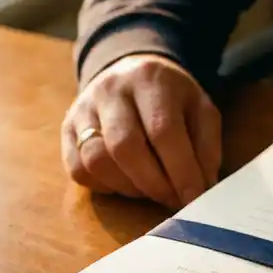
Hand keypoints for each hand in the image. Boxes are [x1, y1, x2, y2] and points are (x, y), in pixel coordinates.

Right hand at [61, 54, 222, 209]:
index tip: (193, 197)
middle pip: (125, 147)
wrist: (127, 72)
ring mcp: (83, 110)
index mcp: (150, 79)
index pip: (163, 130)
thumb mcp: (199, 109)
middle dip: (152, 183)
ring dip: (128, 187)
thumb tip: (201, 186)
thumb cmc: (169, 98)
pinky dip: (104, 186)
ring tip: (149, 189)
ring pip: (96, 161)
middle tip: (170, 200)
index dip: (180, 170)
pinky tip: (124, 182)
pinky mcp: (66, 130)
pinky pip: (78, 170)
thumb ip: (206, 146)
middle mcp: (110, 90)